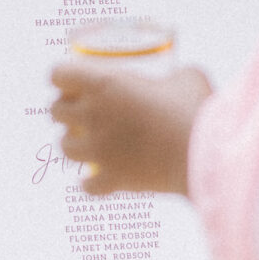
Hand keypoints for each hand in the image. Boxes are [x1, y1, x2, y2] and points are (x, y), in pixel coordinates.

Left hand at [48, 60, 213, 196]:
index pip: (58, 75)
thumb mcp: (187, 77)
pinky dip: (91, 181)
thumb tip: (177, 81)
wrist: (203, 153)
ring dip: (75, 143)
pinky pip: (87, 185)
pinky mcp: (112, 179)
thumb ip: (174, 76)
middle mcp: (93, 116)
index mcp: (104, 84)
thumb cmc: (194, 108)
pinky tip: (99, 177)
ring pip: (64, 147)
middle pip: (55, 111)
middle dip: (65, 109)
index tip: (75, 80)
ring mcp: (99, 150)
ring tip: (91, 142)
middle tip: (83, 109)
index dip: (64, 77)